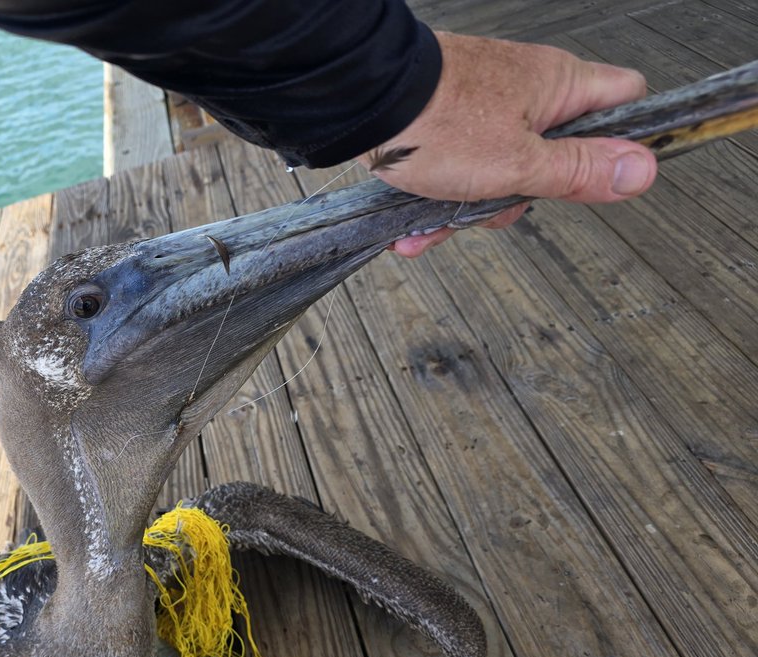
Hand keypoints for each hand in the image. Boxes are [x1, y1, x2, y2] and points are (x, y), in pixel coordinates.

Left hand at [363, 32, 656, 256]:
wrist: (359, 104)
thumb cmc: (434, 123)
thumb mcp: (517, 164)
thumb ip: (578, 171)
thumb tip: (641, 171)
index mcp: (558, 86)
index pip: (624, 99)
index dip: (622, 140)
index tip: (601, 176)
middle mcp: (525, 89)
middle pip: (553, 154)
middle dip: (521, 194)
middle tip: (497, 199)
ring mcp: (483, 106)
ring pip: (498, 171)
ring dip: (467, 208)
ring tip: (439, 216)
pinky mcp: (446, 122)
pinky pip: (456, 170)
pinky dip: (438, 200)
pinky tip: (415, 226)